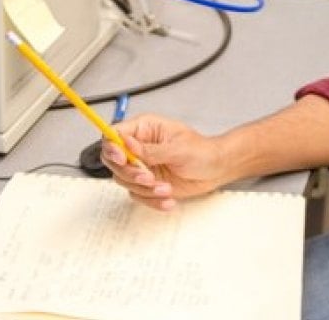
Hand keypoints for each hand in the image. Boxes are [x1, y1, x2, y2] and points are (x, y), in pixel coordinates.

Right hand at [102, 113, 233, 210]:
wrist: (216, 170)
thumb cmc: (202, 152)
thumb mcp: (178, 148)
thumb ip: (151, 150)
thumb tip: (127, 144)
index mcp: (145, 129)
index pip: (115, 134)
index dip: (112, 147)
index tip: (122, 159)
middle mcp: (139, 147)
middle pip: (113, 160)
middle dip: (129, 173)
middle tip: (148, 178)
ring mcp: (142, 166)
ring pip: (124, 180)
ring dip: (144, 189)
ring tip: (166, 189)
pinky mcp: (147, 183)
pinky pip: (138, 194)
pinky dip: (152, 200)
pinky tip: (168, 199)